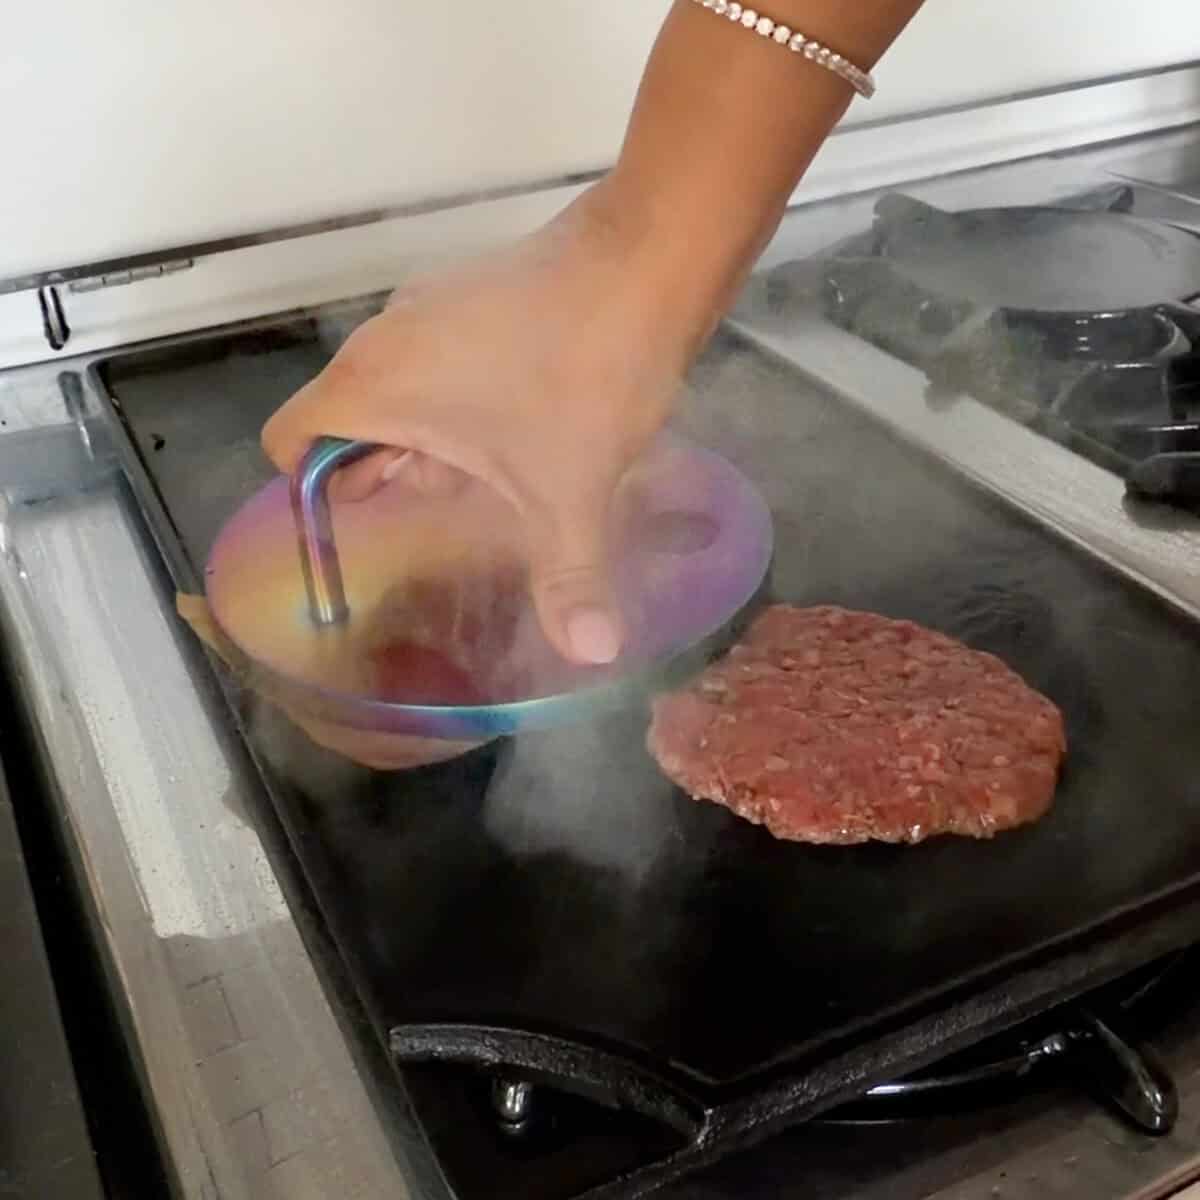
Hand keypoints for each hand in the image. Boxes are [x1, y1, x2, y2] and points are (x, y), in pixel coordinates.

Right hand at [262, 182, 704, 665]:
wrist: (646, 260)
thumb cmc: (584, 377)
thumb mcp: (568, 494)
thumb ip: (569, 580)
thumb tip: (594, 654)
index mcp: (373, 385)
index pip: (289, 442)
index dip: (315, 491)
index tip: (376, 518)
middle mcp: (382, 339)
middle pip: (346, 424)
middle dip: (394, 473)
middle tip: (459, 499)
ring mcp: (426, 305)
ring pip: (397, 391)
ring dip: (434, 439)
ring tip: (500, 465)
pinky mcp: (468, 290)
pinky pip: (435, 357)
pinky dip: (459, 397)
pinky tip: (525, 420)